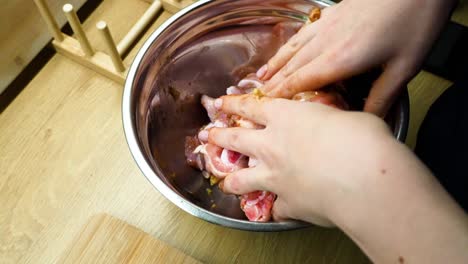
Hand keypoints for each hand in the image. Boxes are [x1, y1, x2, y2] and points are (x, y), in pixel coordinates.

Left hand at [208, 94, 467, 262]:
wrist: (364, 179)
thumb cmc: (362, 139)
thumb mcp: (347, 117)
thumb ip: (329, 122)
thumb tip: (336, 125)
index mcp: (285, 117)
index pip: (250, 107)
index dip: (232, 105)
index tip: (219, 104)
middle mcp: (272, 146)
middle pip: (234, 140)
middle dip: (218, 137)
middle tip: (208, 136)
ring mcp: (275, 177)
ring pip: (240, 179)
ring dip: (231, 179)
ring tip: (227, 181)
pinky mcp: (287, 204)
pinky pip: (273, 208)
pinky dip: (274, 209)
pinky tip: (276, 210)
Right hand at [257, 0, 455, 116]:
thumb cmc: (414, 21)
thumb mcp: (404, 67)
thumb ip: (382, 97)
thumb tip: (369, 121)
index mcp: (341, 60)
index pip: (301, 82)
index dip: (281, 96)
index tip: (265, 107)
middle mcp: (326, 43)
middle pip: (292, 67)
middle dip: (273, 84)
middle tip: (258, 98)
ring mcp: (327, 25)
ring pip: (293, 49)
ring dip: (276, 65)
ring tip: (262, 77)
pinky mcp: (333, 13)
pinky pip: (302, 34)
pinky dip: (288, 45)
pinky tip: (285, 49)